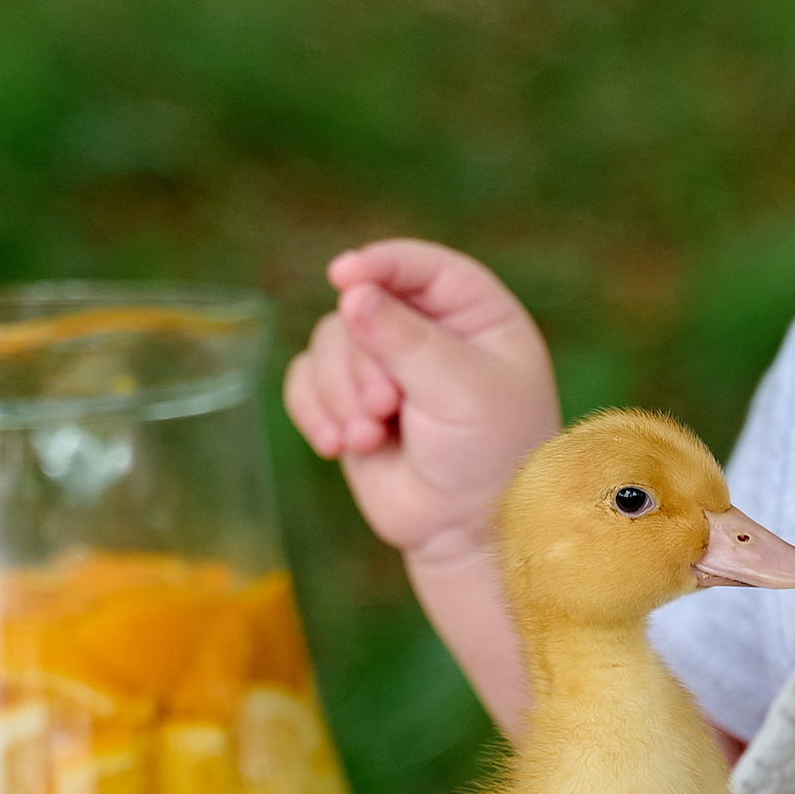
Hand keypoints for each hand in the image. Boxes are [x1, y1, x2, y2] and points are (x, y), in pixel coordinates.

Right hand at [283, 241, 560, 563]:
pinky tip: (339, 447)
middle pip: (361, 308)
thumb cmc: (489, 456)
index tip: (344, 275)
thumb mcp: (461, 390)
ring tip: (371, 437)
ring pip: (328, 343)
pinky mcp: (350, 402)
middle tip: (386, 408)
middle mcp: (430, 331)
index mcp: (477, 315)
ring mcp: (386, 366)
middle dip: (362, 362)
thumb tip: (352, 293)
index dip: (382, 264)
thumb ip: (406, 339)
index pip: (423, 267)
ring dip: (341, 394)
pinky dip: (315, 411)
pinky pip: (305, 381)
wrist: (468, 529)